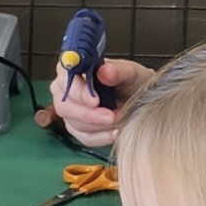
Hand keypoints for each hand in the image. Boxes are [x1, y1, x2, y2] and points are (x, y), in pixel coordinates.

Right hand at [34, 56, 153, 149]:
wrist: (141, 100)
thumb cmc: (132, 82)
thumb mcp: (132, 73)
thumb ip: (119, 71)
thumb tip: (105, 71)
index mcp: (75, 68)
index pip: (64, 76)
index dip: (77, 90)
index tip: (95, 101)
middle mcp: (66, 88)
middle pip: (64, 105)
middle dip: (89, 114)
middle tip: (111, 117)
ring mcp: (69, 110)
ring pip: (73, 123)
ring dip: (98, 126)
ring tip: (119, 121)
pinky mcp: (77, 128)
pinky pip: (84, 137)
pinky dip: (102, 137)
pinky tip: (116, 132)